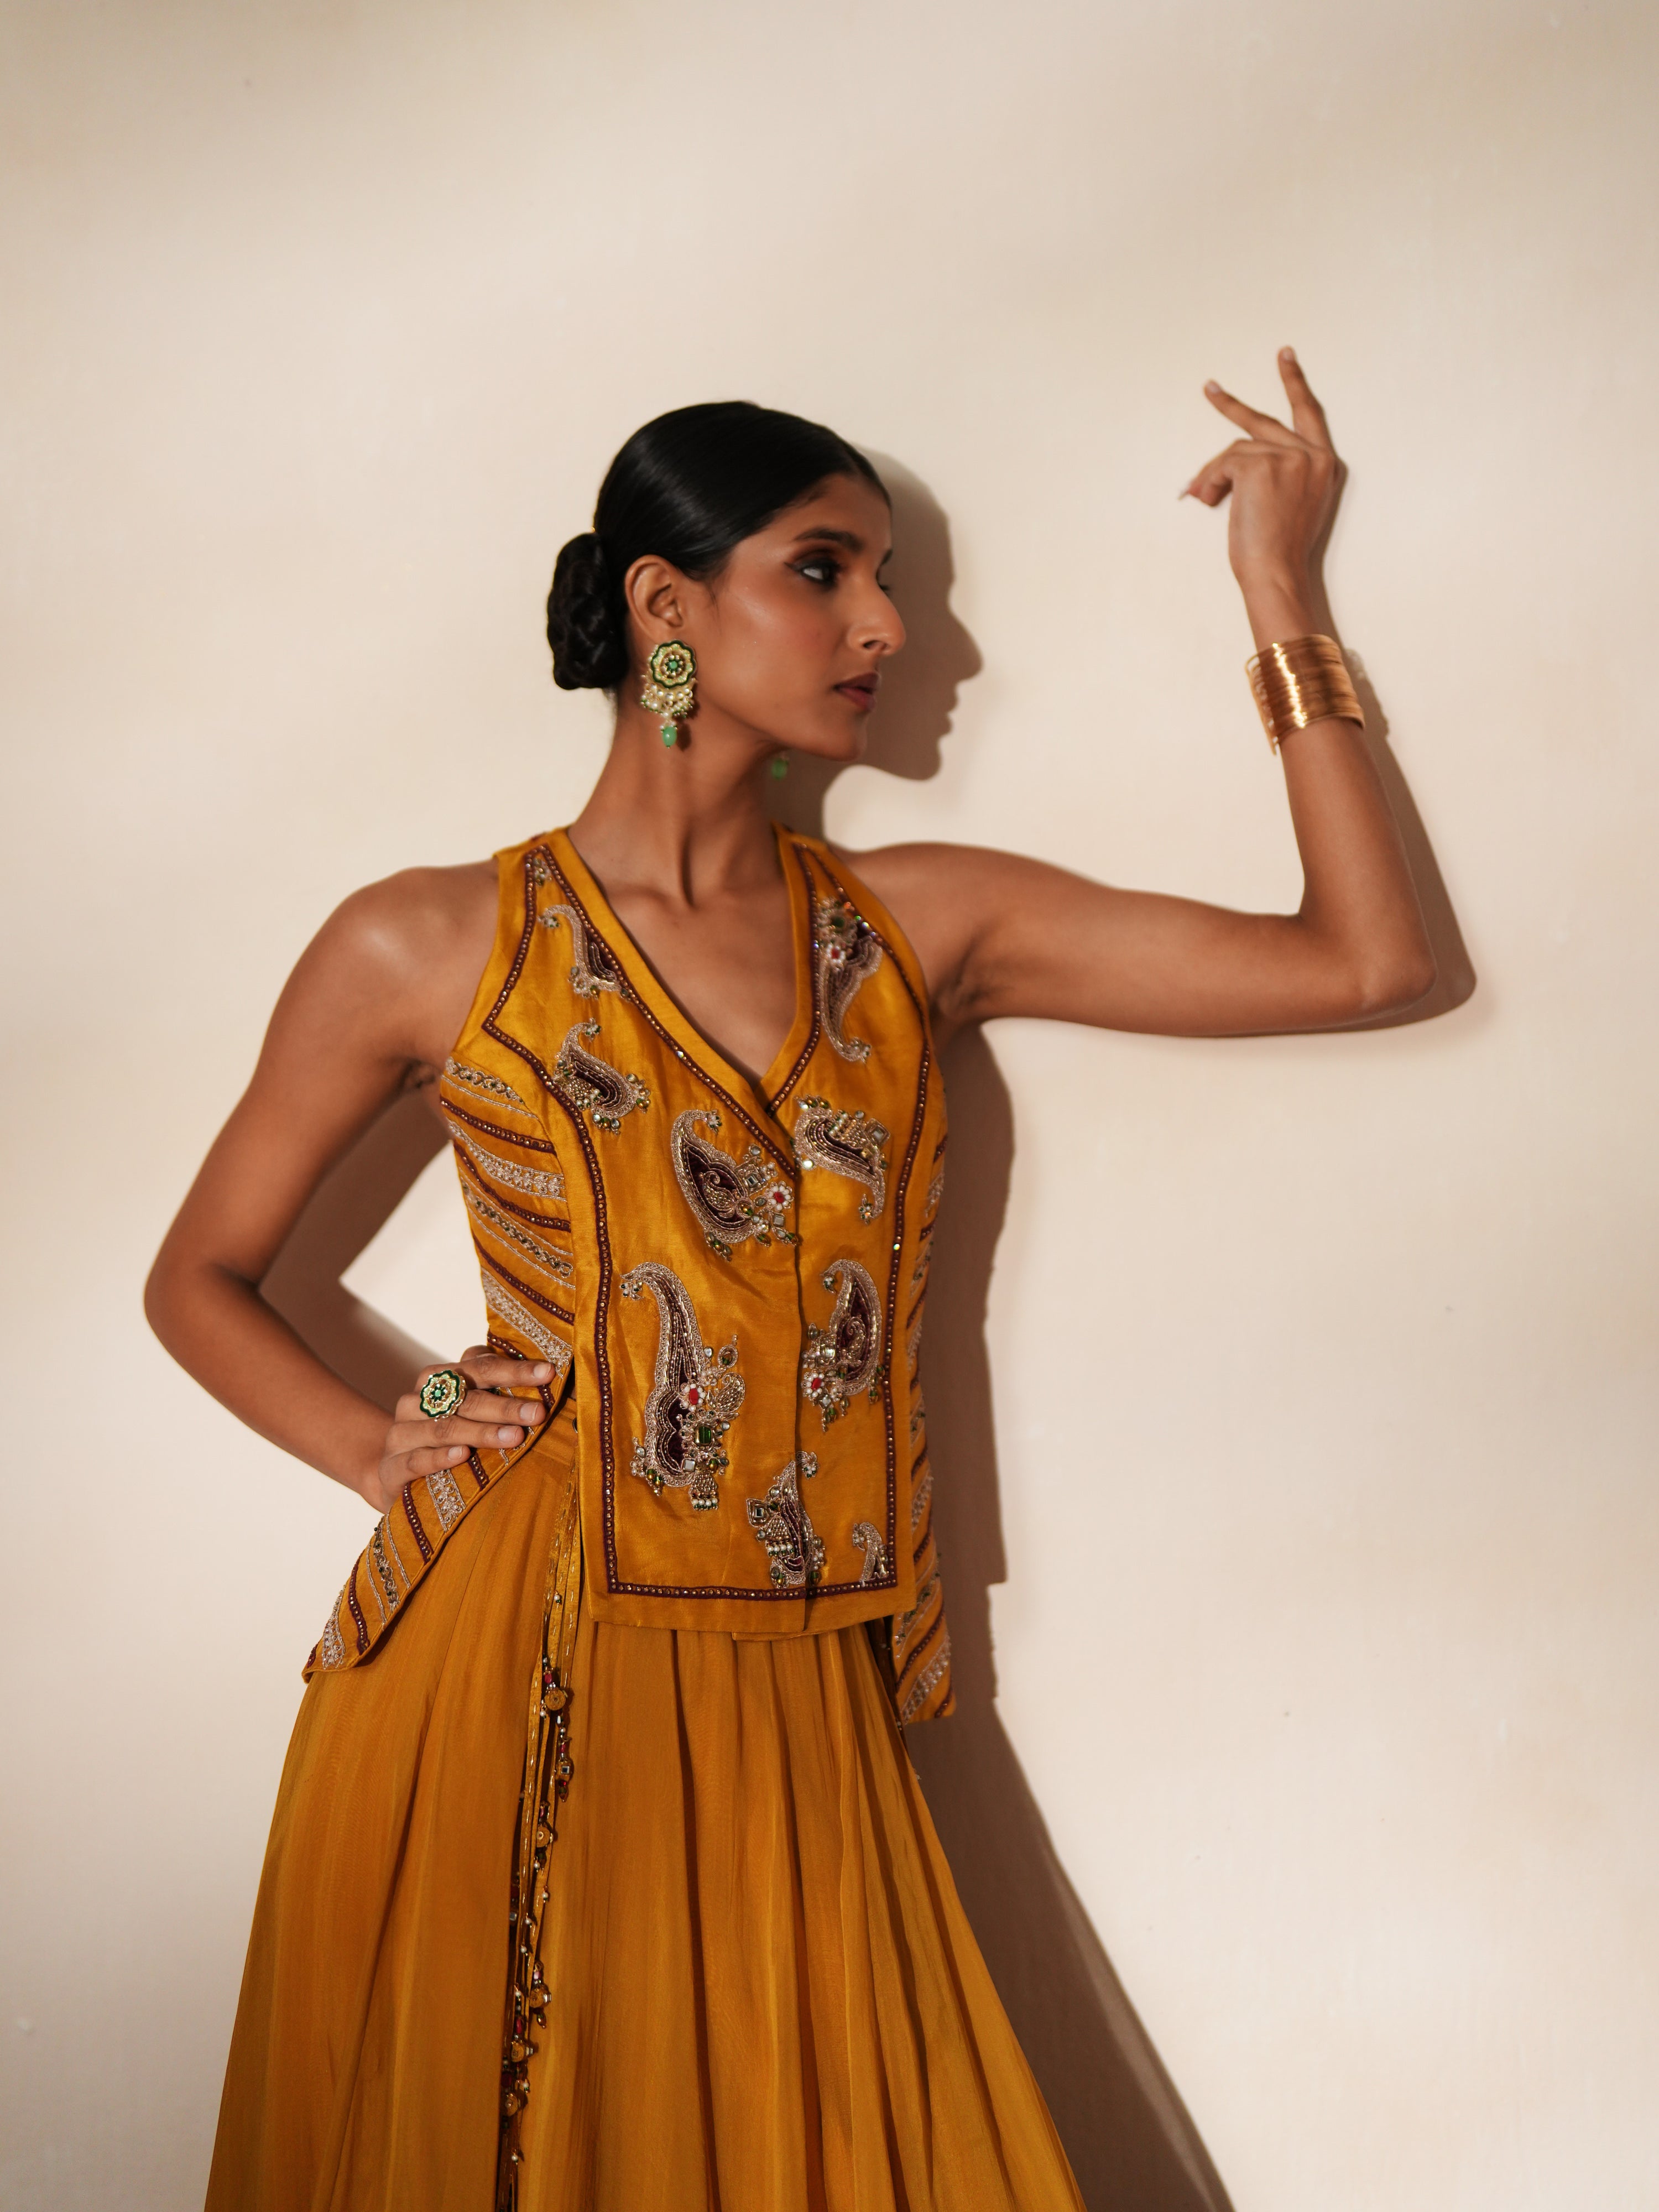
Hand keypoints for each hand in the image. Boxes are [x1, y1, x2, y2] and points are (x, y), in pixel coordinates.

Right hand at [364, 1347, 555, 1512]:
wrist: (393, 1473)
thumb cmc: (443, 1435)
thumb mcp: (463, 1409)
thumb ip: (490, 1388)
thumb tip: (542, 1374)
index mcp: (436, 1379)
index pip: (479, 1368)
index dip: (514, 1370)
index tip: (548, 1373)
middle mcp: (415, 1401)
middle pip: (466, 1399)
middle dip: (506, 1405)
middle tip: (538, 1413)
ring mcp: (401, 1433)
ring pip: (445, 1428)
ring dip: (483, 1432)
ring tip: (515, 1436)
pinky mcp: (392, 1466)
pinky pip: (418, 1459)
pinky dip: (441, 1457)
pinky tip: (463, 1455)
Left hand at [1183, 347, 1341, 604]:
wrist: (1276, 573)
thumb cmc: (1279, 550)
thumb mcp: (1290, 504)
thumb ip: (1277, 473)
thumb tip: (1228, 467)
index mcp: (1325, 466)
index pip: (1309, 415)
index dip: (1295, 386)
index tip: (1285, 358)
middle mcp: (1313, 456)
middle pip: (1266, 420)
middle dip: (1231, 406)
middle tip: (1209, 389)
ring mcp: (1290, 457)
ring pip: (1237, 450)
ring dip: (1215, 475)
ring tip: (1204, 497)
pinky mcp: (1262, 465)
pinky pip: (1224, 463)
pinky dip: (1211, 482)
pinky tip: (1211, 501)